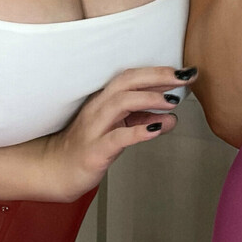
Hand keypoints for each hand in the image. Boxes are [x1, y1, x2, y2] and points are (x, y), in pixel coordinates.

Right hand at [37, 65, 195, 199]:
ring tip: (172, 101)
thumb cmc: (89, 146)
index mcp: (104, 100)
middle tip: (184, 77)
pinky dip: (137, 131)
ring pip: (120, 103)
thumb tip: (171, 117)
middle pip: (126, 82)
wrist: (56, 170)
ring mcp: (95, 128)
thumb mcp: (120, 131)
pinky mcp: (94, 150)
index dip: (158, 72)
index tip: (184, 72)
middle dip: (157, 76)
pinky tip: (156, 129)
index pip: (132, 77)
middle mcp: (98, 108)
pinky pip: (116, 138)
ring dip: (148, 99)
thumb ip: (143, 121)